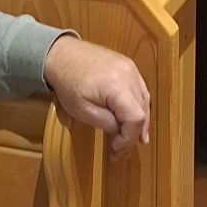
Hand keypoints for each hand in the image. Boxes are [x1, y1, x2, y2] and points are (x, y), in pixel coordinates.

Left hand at [43, 36, 151, 158]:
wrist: (62, 54)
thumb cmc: (68, 83)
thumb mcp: (82, 110)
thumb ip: (105, 122)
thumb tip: (120, 132)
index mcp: (118, 86)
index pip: (136, 118)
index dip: (128, 138)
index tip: (115, 150)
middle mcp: (130, 75)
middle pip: (143, 110)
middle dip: (134, 134)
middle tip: (121, 152)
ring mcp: (131, 68)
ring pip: (144, 100)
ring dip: (140, 122)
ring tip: (133, 141)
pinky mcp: (128, 65)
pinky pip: (140, 89)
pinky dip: (138, 106)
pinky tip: (134, 118)